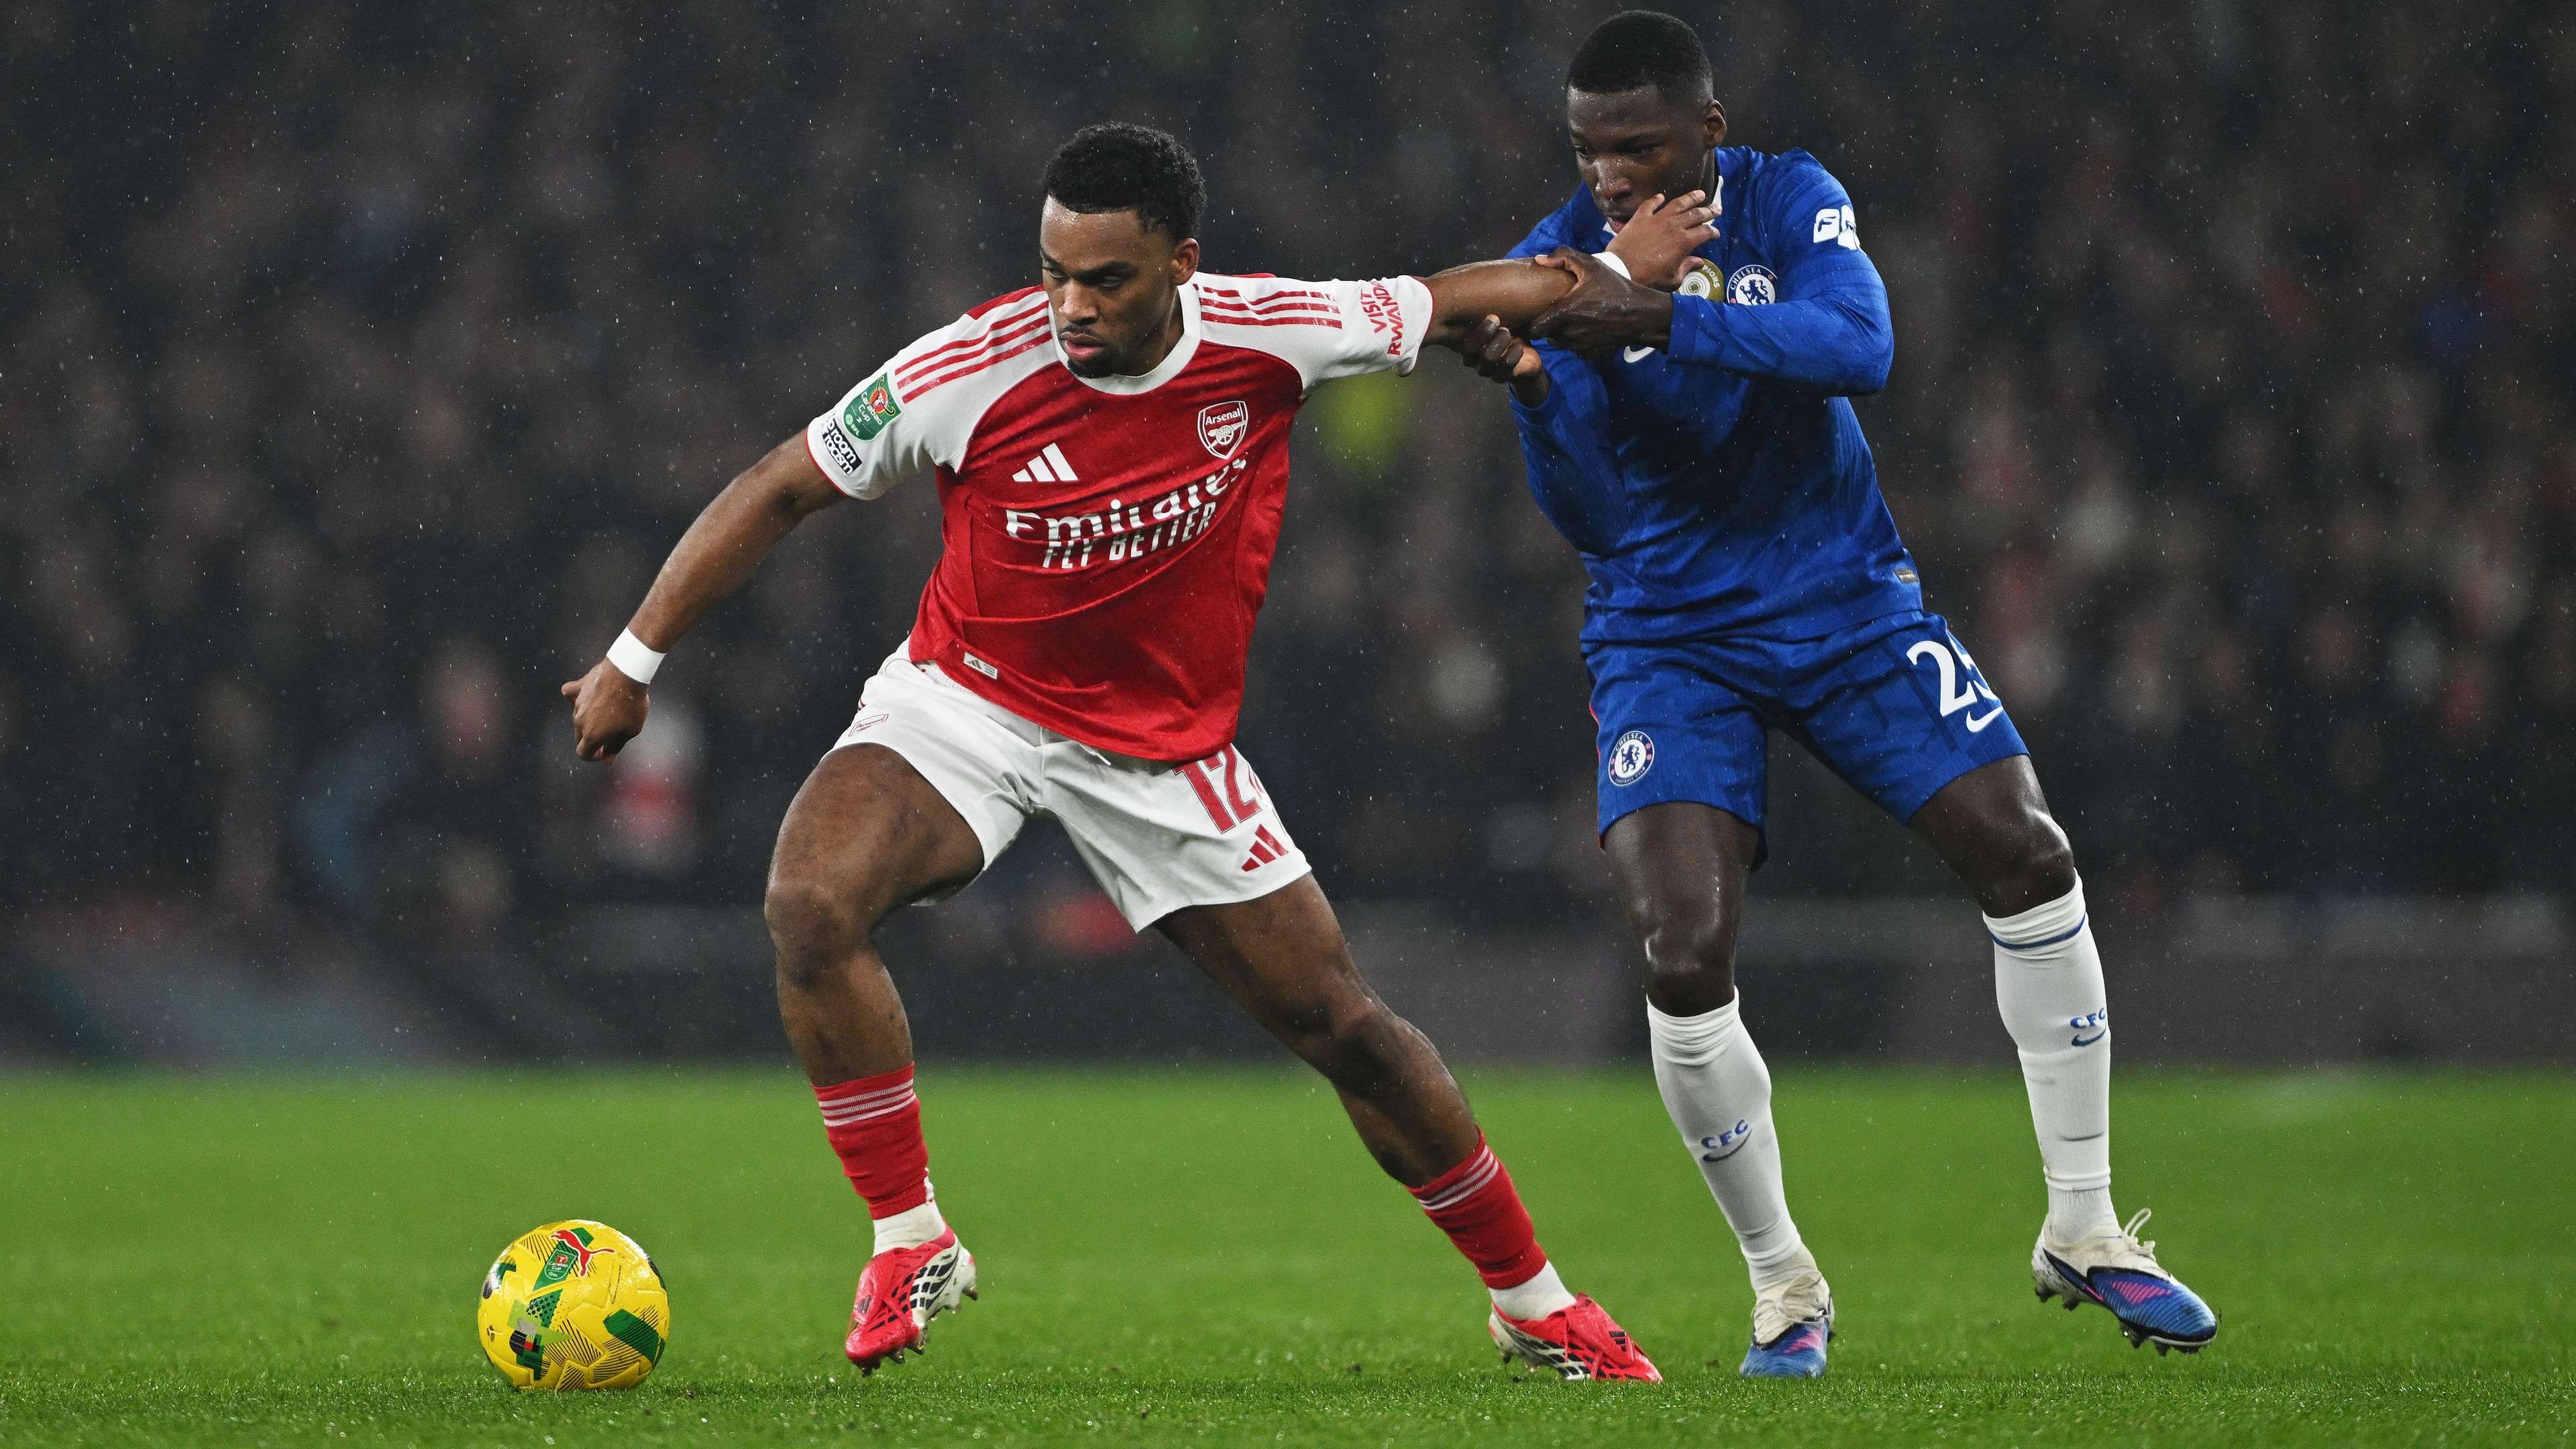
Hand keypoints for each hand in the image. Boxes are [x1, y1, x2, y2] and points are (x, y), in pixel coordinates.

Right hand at [561, 660, 648, 760]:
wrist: (626, 674)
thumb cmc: (631, 705)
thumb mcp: (630, 731)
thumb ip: (615, 746)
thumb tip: (607, 760)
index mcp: (591, 736)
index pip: (583, 754)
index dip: (593, 756)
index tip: (604, 751)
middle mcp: (579, 721)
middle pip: (579, 737)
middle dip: (592, 740)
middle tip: (609, 733)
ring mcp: (577, 704)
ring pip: (578, 718)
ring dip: (589, 720)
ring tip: (609, 712)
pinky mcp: (578, 688)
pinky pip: (571, 694)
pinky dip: (577, 698)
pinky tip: (586, 696)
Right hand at [1458, 314, 1548, 405]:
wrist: (1525, 357)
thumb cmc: (1507, 332)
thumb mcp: (1499, 319)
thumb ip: (1489, 309)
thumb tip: (1484, 287)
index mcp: (1467, 343)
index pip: (1457, 338)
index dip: (1471, 327)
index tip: (1489, 314)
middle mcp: (1472, 358)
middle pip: (1469, 350)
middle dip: (1483, 333)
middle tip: (1497, 319)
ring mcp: (1486, 369)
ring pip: (1487, 359)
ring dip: (1499, 342)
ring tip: (1508, 332)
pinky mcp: (1501, 377)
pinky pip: (1505, 367)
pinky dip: (1513, 354)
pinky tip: (1519, 346)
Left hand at [1528, 247, 1674, 356]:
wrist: (1642, 314)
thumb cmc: (1615, 287)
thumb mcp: (1591, 265)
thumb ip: (1563, 257)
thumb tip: (1539, 260)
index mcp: (1564, 313)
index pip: (1534, 329)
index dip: (1532, 322)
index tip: (1537, 313)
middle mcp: (1568, 334)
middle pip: (1546, 335)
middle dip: (1549, 326)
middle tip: (1557, 312)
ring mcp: (1579, 346)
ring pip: (1560, 343)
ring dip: (1562, 333)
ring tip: (1573, 318)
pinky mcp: (1590, 354)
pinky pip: (1575, 349)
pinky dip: (1577, 341)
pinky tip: (1587, 328)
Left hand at [1605, 190, 1717, 290]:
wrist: (1621, 269)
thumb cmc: (1648, 278)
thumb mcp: (1672, 278)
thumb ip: (1687, 267)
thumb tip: (1699, 262)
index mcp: (1684, 242)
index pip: (1705, 232)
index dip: (1713, 232)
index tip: (1716, 233)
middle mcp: (1674, 226)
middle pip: (1696, 214)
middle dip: (1709, 211)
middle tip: (1717, 208)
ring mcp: (1657, 219)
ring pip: (1677, 203)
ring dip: (1691, 197)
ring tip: (1700, 193)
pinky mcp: (1640, 217)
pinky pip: (1650, 204)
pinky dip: (1656, 199)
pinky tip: (1661, 196)